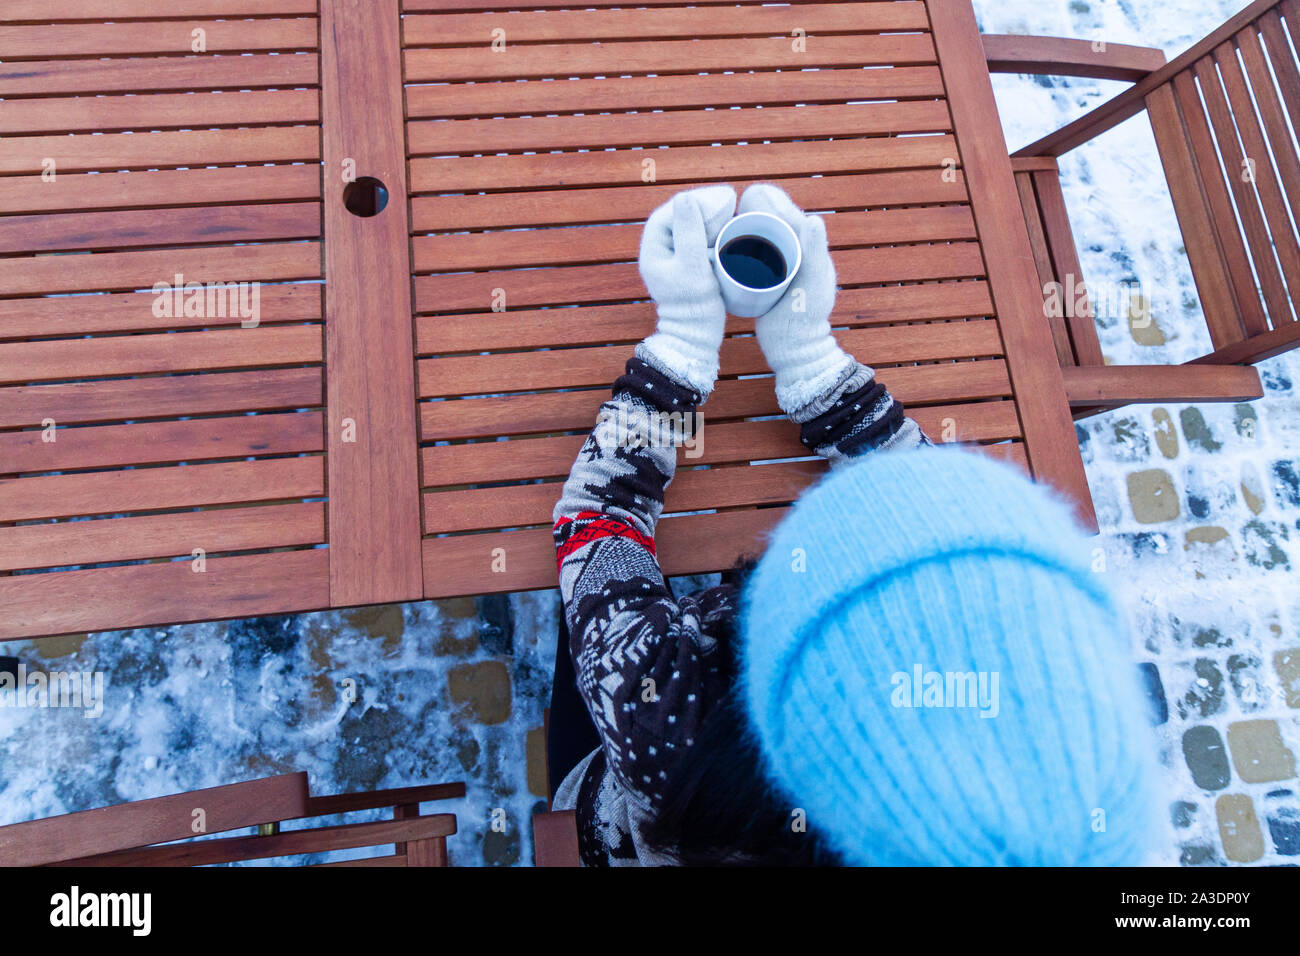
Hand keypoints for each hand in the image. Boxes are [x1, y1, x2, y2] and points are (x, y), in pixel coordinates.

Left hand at [637, 184, 737, 398]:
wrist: (697, 335)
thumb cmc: (693, 305)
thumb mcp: (692, 267)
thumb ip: (689, 232)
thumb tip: (686, 198)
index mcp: (653, 247)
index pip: (672, 211)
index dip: (697, 200)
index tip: (723, 198)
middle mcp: (661, 249)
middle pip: (682, 215)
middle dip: (706, 205)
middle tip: (731, 199)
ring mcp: (675, 256)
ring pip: (692, 224)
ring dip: (711, 215)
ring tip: (733, 209)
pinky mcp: (689, 264)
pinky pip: (700, 237)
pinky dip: (714, 229)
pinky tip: (730, 226)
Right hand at [738, 184, 852, 414]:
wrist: (793, 349)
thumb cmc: (805, 317)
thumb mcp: (812, 282)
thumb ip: (815, 252)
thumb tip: (813, 218)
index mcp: (808, 249)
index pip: (789, 217)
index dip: (771, 202)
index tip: (748, 195)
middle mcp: (795, 256)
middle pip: (771, 226)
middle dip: (751, 213)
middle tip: (726, 208)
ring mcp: (779, 270)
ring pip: (759, 241)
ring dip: (741, 229)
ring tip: (718, 223)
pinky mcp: (765, 283)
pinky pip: (750, 259)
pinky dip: (737, 249)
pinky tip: (719, 246)